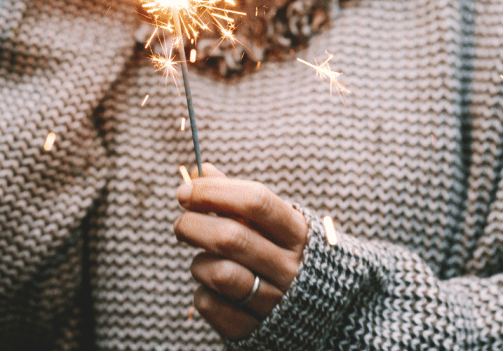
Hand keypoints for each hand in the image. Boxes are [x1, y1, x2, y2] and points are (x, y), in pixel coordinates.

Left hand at [173, 163, 308, 339]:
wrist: (321, 314)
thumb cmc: (283, 255)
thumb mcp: (273, 224)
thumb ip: (236, 196)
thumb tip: (199, 171)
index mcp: (299, 233)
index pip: (255, 201)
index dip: (213, 191)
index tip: (186, 191)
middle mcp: (291, 268)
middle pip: (230, 237)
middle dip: (192, 224)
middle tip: (182, 223)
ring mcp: (274, 302)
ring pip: (219, 273)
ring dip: (198, 261)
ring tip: (202, 258)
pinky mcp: (253, 330)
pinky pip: (210, 304)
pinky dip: (201, 291)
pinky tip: (211, 286)